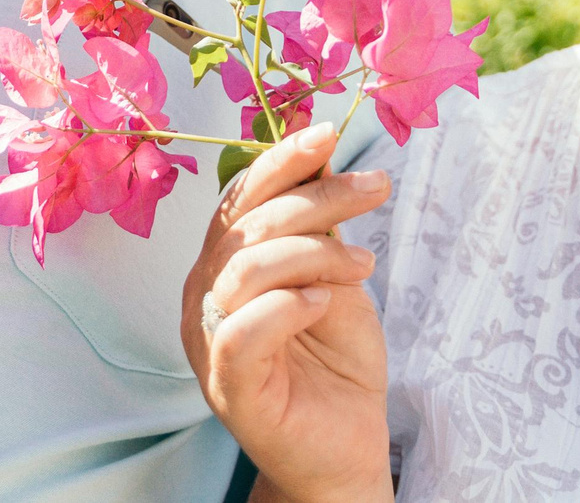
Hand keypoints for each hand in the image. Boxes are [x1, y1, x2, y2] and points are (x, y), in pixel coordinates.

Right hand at [181, 124, 392, 502]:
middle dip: (317, 197)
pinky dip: (287, 306)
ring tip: (365, 264)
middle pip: (247, 225)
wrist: (345, 445)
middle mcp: (204, 296)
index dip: (279, 161)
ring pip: (247, 269)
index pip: (239, 199)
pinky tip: (324, 303)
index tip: (330, 133)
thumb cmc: (335, 359)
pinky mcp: (229, 385)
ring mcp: (210, 341)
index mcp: (221, 265)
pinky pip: (243, 330)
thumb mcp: (333, 273)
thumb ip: (318, 220)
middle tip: (374, 188)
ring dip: (315, 252)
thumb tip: (321, 147)